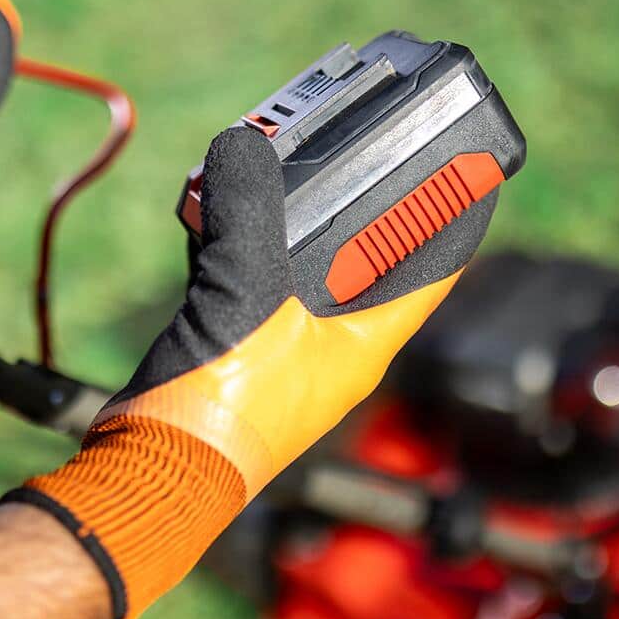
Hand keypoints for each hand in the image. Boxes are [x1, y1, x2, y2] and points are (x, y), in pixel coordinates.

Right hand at [3, 127, 463, 618]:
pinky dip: (244, 247)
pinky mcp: (238, 356)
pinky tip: (217, 216)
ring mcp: (285, 357)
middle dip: (362, 211)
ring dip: (294, 227)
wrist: (150, 469)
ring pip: (304, 275)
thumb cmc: (216, 408)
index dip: (454, 224)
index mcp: (361, 348)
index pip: (431, 278)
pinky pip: (253, 287)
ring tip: (282, 173)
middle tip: (359, 158)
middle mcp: (331, 353)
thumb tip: (241, 149)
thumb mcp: (243, 296)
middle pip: (367, 268)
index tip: (468, 175)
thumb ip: (246, 216)